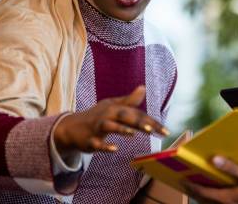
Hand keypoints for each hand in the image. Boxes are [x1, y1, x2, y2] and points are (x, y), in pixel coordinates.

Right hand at [53, 85, 168, 153]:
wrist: (71, 127)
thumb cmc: (97, 116)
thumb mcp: (113, 106)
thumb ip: (130, 100)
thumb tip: (143, 88)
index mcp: (116, 108)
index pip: (137, 113)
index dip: (151, 121)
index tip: (166, 131)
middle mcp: (107, 115)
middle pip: (124, 116)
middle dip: (139, 122)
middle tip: (153, 130)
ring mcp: (97, 127)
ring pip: (109, 126)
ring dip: (120, 129)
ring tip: (133, 133)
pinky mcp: (89, 140)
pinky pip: (96, 144)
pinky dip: (104, 146)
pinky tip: (114, 149)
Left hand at [183, 156, 237, 203]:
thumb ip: (233, 168)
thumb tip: (214, 159)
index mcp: (228, 197)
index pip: (203, 191)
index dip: (191, 185)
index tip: (182, 179)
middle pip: (205, 200)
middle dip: (193, 192)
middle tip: (184, 183)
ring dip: (203, 196)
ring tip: (197, 188)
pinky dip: (213, 199)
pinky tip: (216, 193)